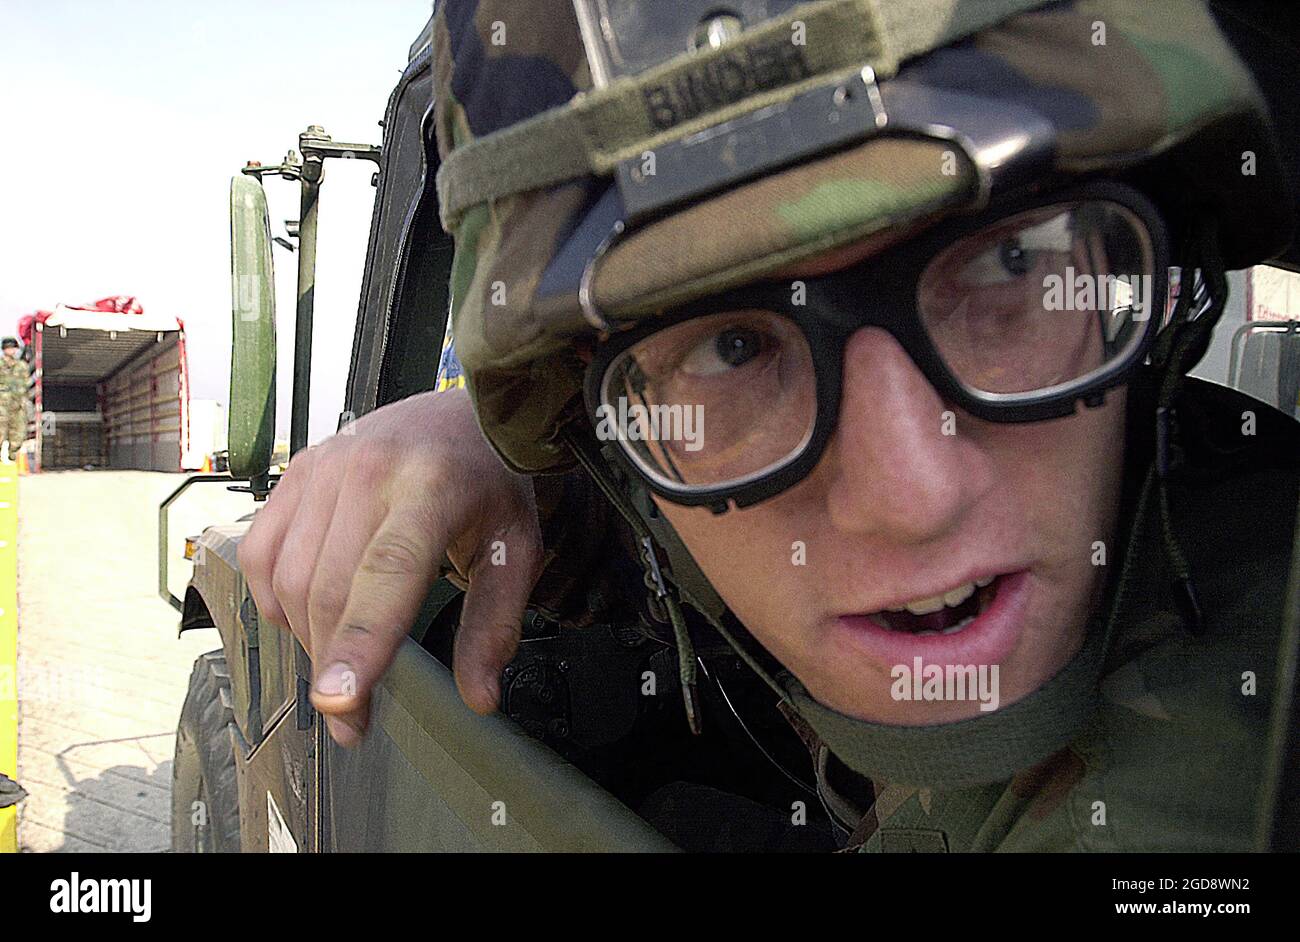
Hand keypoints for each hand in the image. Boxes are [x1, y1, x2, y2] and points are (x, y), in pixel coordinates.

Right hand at [238, 388, 543, 745]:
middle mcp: (369, 471)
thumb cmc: (491, 484)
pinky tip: (308, 613)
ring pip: (288, 577)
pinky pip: (261, 551)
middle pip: (328, 587)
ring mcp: (326, 466)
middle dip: (333, 664)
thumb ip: (494, 625)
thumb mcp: (515, 550)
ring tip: (339, 663)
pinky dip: (274, 597)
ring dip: (306, 636)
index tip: (340, 700)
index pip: (386, 572)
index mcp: (432, 488)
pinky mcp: (298, 470)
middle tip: (352, 717)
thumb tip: (479, 696)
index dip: (360, 640)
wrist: (466, 413)